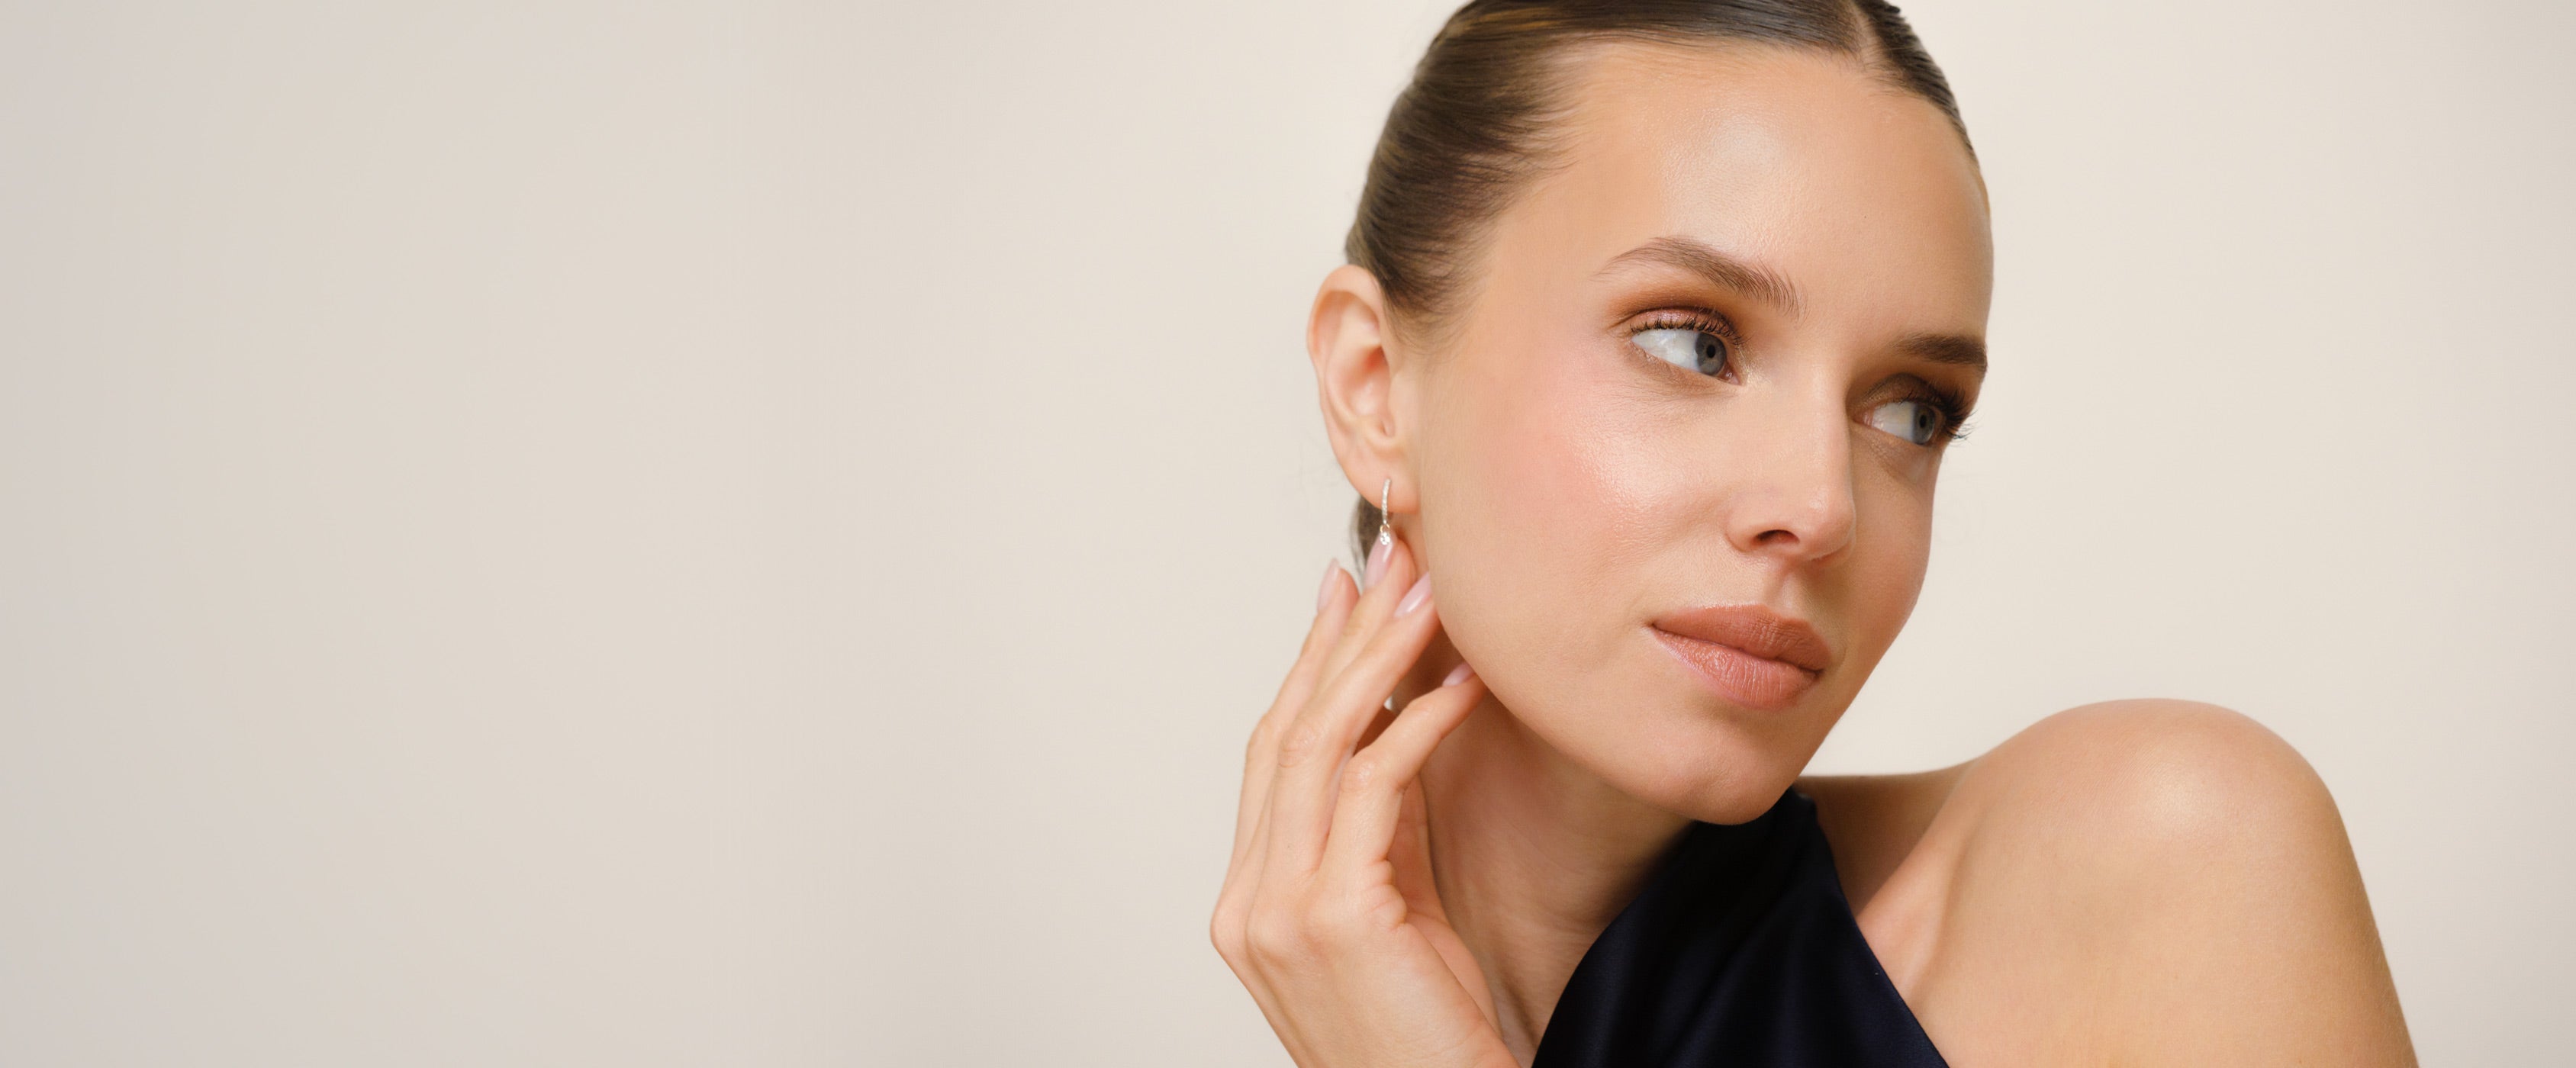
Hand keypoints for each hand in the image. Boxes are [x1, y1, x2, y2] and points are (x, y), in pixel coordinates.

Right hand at [1211, 536, 1511, 1067]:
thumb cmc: (1431, 1040)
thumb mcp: (1393, 920)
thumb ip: (1375, 839)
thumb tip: (1393, 733)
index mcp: (1249, 905)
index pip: (1271, 757)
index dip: (1308, 666)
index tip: (1345, 592)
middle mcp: (1247, 904)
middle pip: (1285, 735)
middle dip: (1340, 639)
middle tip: (1393, 561)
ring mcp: (1278, 913)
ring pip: (1319, 747)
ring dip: (1379, 660)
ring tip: (1432, 597)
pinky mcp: (1333, 917)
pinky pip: (1376, 789)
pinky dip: (1419, 724)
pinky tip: (1465, 685)